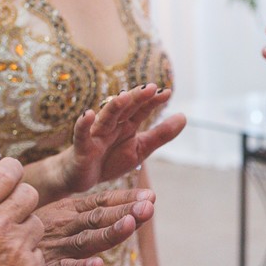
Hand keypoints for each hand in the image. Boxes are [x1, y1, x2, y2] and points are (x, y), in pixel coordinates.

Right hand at [0, 158, 43, 265]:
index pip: (7, 170)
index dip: (9, 173)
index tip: (6, 181)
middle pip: (30, 193)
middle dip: (19, 200)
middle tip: (6, 214)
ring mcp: (17, 249)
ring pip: (38, 222)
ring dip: (25, 230)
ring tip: (4, 246)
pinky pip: (39, 252)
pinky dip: (27, 257)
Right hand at [32, 188, 155, 265]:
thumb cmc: (29, 237)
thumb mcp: (55, 219)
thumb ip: (84, 216)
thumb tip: (119, 210)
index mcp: (68, 211)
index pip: (101, 202)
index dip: (126, 198)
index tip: (150, 195)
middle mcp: (64, 226)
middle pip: (99, 217)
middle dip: (125, 211)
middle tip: (149, 206)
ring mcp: (56, 248)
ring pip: (87, 240)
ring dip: (109, 232)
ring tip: (130, 224)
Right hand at [58, 84, 185, 194]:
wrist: (82, 177)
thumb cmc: (109, 160)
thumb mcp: (140, 149)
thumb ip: (161, 134)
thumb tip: (184, 116)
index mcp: (127, 125)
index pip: (141, 109)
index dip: (153, 101)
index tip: (167, 92)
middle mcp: (112, 125)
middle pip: (125, 109)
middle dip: (136, 98)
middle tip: (151, 87)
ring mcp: (96, 135)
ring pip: (105, 118)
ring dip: (114, 106)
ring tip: (125, 96)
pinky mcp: (81, 147)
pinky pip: (81, 134)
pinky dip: (83, 124)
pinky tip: (88, 114)